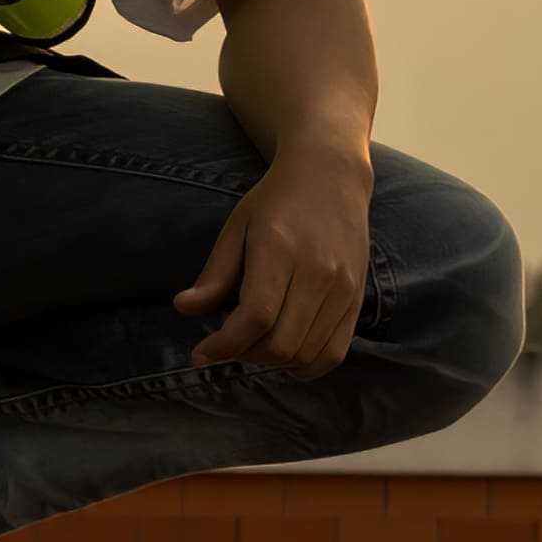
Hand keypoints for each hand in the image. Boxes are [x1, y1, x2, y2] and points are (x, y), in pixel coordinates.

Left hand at [176, 143, 374, 374]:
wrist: (331, 177)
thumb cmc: (275, 201)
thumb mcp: (236, 228)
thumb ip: (215, 274)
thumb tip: (185, 309)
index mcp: (281, 250)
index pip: (255, 318)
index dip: (224, 345)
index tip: (201, 353)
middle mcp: (319, 272)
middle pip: (281, 344)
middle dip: (244, 355)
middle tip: (227, 341)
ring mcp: (344, 288)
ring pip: (306, 354)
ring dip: (272, 360)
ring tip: (254, 339)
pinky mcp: (357, 299)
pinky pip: (333, 353)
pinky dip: (305, 365)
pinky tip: (285, 351)